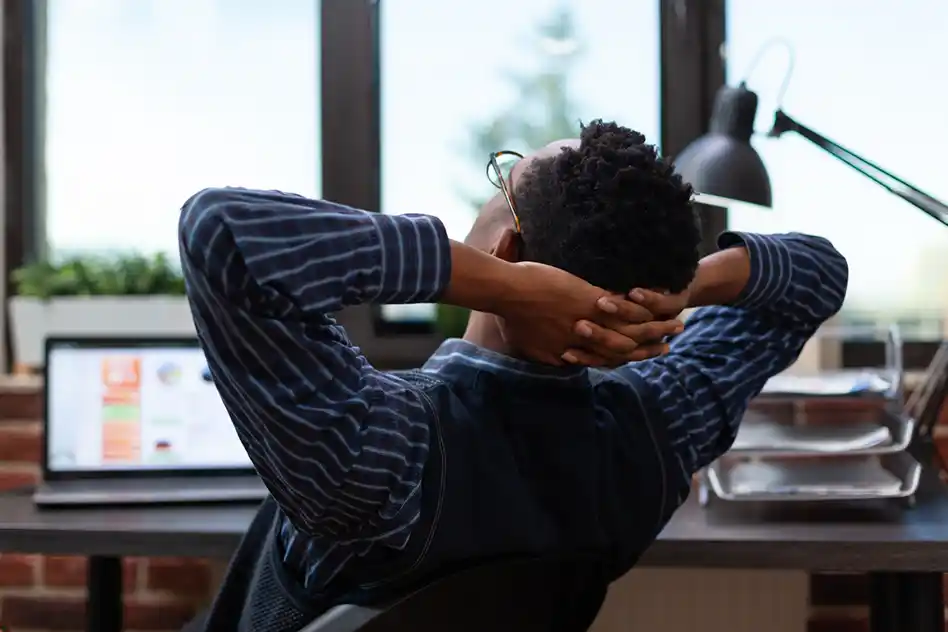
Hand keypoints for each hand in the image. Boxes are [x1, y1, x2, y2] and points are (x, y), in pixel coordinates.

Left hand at [497, 262, 683, 366]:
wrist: (506, 292)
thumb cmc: (508, 314)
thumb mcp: (526, 342)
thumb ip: (545, 350)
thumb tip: (556, 354)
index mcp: (568, 352)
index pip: (602, 360)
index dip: (622, 359)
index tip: (638, 356)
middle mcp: (583, 343)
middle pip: (623, 351)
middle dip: (648, 349)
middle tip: (668, 345)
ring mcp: (590, 323)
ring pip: (631, 333)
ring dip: (656, 329)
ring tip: (676, 325)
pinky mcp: (592, 302)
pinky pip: (626, 311)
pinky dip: (647, 310)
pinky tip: (664, 304)